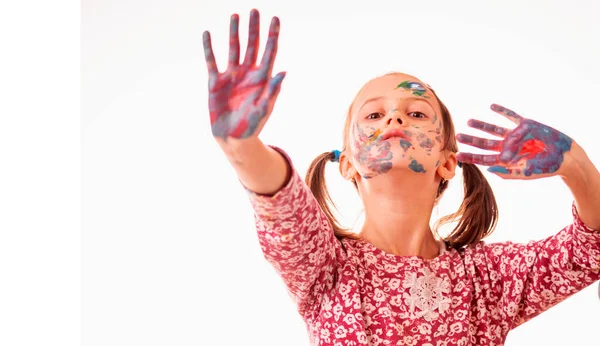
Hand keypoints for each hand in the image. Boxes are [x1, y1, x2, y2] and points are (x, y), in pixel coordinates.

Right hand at [203, 9, 284, 141]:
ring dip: (233, 33)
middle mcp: (247, 73)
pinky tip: (207, 33)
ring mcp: (231, 76)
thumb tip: (283, 72)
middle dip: (253, 28)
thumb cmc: (252, 126)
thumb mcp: (264, 109)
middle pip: (252, 45)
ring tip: (235, 16)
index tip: (274, 18)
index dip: (272, 35)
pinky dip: (209, 48)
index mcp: (262, 78)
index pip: (269, 52)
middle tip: (254, 10)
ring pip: (233, 48)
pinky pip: (212, 61)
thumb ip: (272, 91)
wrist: (232, 137)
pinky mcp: (215, 82)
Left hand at [456, 104, 572, 178]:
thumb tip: (489, 169)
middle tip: (457, 135)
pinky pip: (511, 116)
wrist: (564, 156)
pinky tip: (492, 106)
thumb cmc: (545, 168)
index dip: (471, 156)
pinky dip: (502, 111)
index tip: (457, 154)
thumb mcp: (525, 172)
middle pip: (485, 143)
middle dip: (471, 139)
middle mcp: (508, 147)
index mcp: (506, 160)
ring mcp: (516, 135)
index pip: (484, 158)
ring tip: (469, 121)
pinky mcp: (526, 125)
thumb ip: (507, 172)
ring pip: (494, 129)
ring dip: (482, 125)